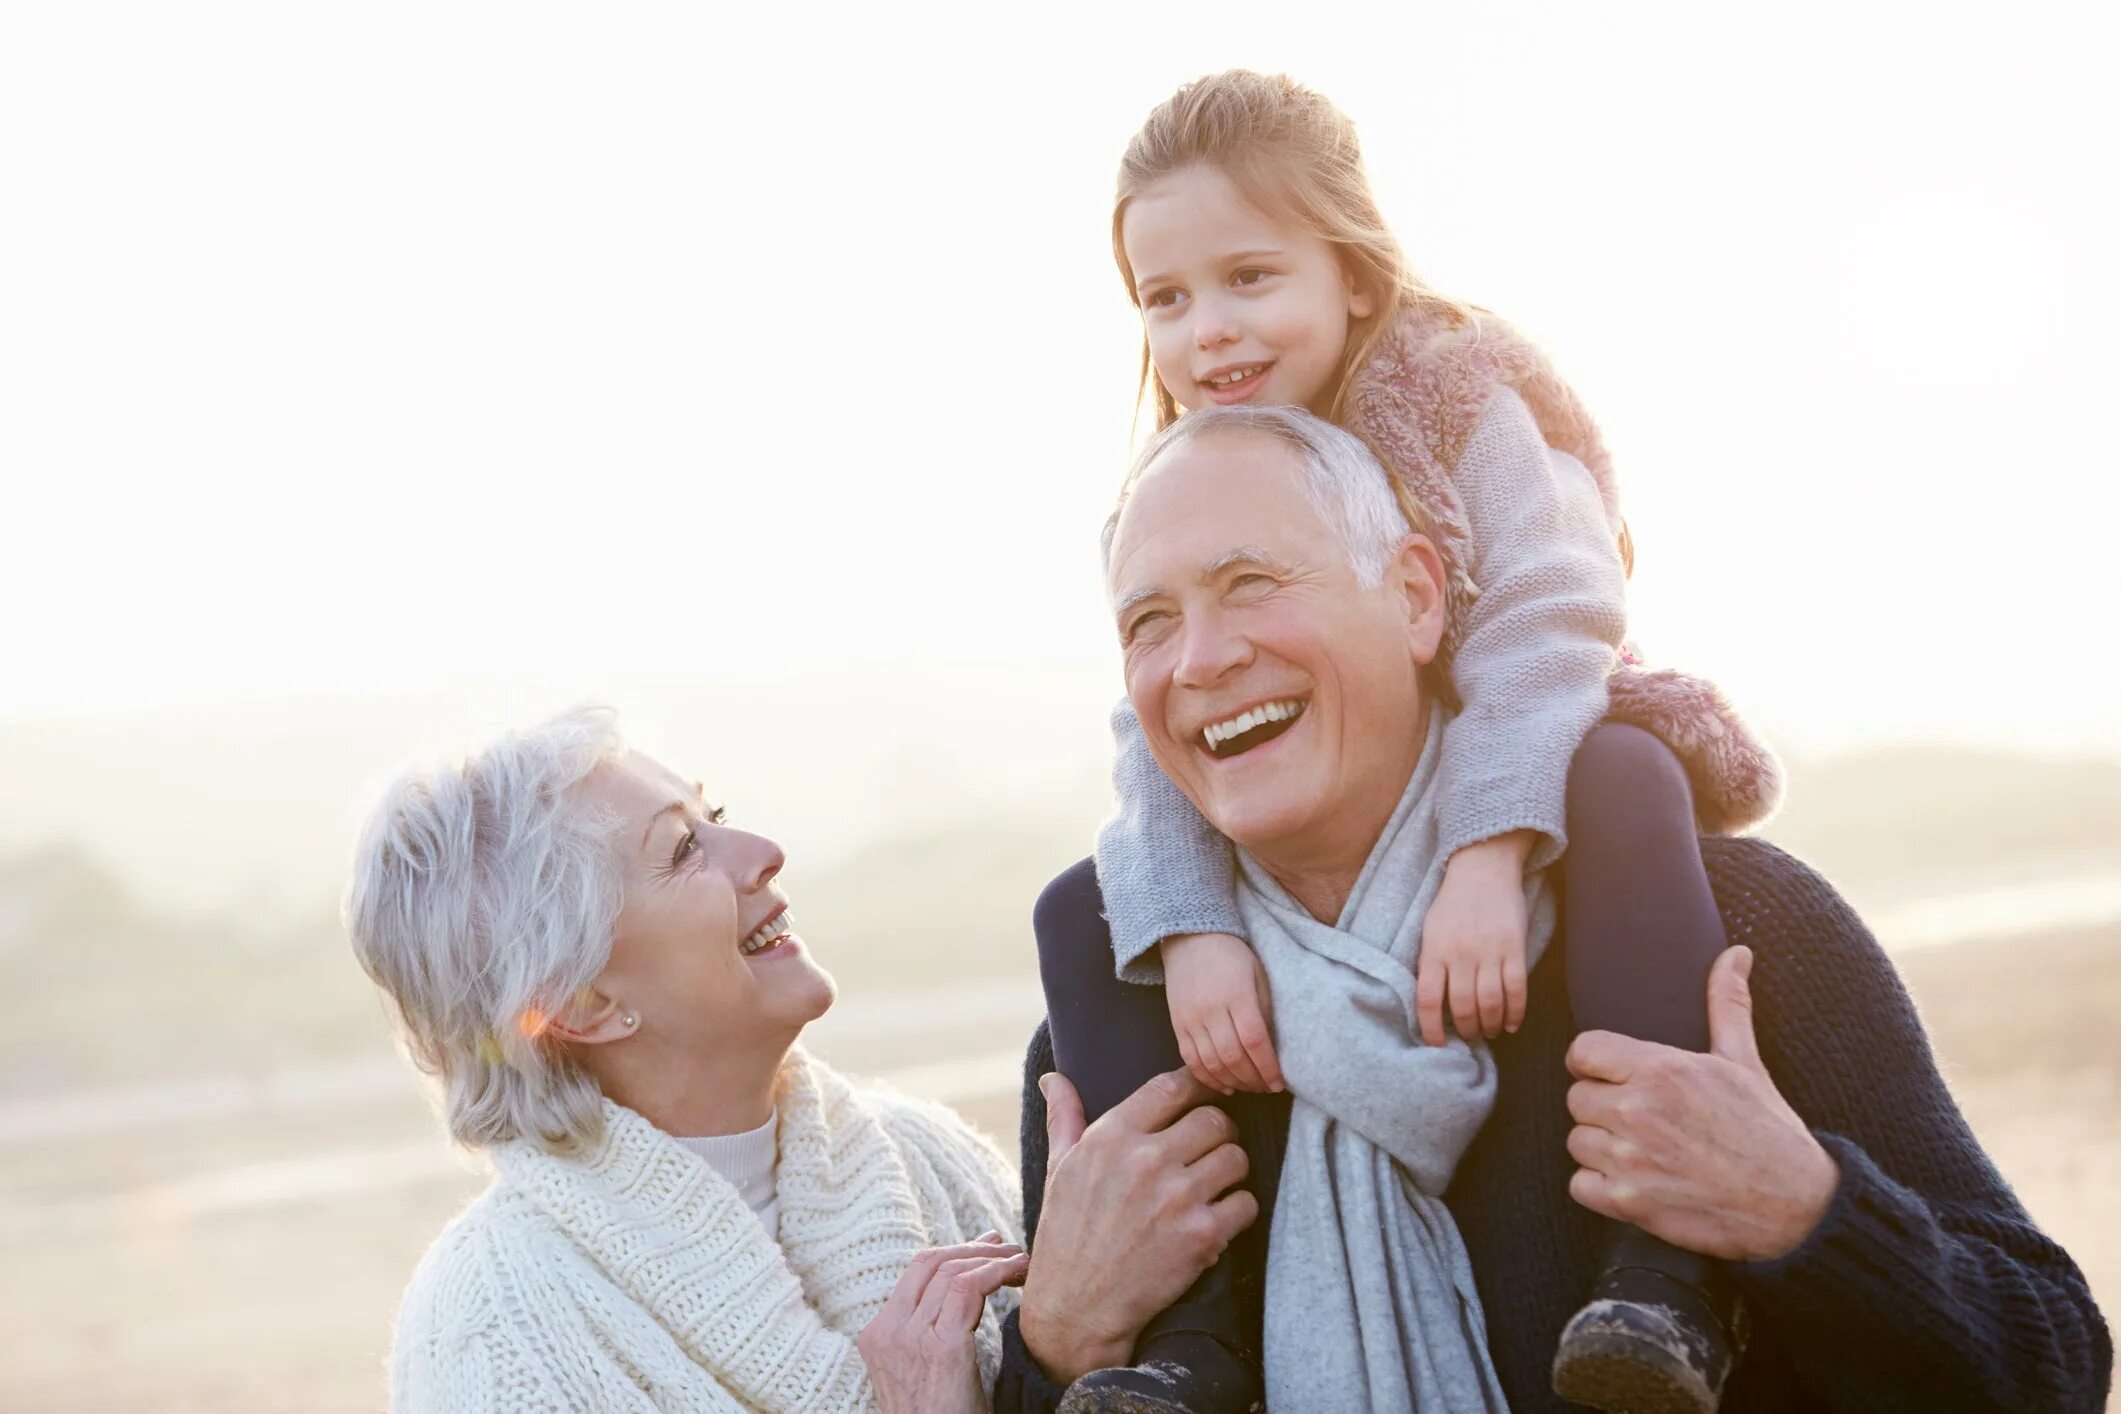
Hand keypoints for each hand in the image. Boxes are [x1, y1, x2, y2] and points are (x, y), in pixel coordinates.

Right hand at [858, 1233, 1027, 1413]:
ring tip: (1020, 1262)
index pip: (915, 1273)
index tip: (984, 1247)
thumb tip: (965, 1286)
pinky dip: (997, 1272)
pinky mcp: (942, 1348)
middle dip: (972, 1247)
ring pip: (952, 1270)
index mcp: (878, 1336)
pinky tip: (1017, 1274)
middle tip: (1005, 1247)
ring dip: (993, 1259)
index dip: (953, 1251)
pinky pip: (969, 1288)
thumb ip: (932, 1330)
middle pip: (931, 1262)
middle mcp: (889, 1332)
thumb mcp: (924, 1370)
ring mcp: (911, 1338)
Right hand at [1018, 1068, 1257, 1384]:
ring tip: (1213, 1186)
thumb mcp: (1058, 1169)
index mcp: (1111, 1136)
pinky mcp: (1201, 1235)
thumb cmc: (1066, 1235)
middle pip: (1215, 1119)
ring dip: (1231, 1172)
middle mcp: (1146, 1160)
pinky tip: (1216, 1220)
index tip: (1202, 1097)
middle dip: (1217, 1134)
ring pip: (1236, 1158)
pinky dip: (1237, 1211)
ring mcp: (1177, 1197)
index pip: (1173, 1086)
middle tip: (1207, 1152)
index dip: (1196, 1087)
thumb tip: (1053, 1077)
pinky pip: (1245, 1203)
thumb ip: (1065, 1117)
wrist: (1077, 1309)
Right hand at [1163, 932, 1282, 1093]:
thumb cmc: (1232, 955)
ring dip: (1233, 1082)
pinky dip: (1208, 1078)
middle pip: (1233, 1057)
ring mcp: (1190, 1019)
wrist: (1190, 938)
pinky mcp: (1177, 1025)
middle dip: (1253, 1080)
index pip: (1254, 1041)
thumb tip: (1272, 1048)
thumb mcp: (1258, 974)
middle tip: (1267, 1088)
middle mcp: (1211, 1010)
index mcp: (1237, 995)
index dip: (1268, 1067)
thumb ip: (1264, 1010)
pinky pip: (1190, 1060)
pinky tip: (1224, 1085)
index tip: (1279, 1083)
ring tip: (1249, 1087)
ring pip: (1211, 1063)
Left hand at [1418, 832, 1531, 1045]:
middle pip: (1462, 1006)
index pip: (1426, 999)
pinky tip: (1512, 1024)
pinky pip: (1517, 989)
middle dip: (1466, 1029)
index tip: (1436, 1044)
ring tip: (1489, 1032)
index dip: (1431, 1028)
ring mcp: (1489, 952)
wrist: (1482, 869)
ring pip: (1490, 1003)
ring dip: (1490, 1025)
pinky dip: (1515, 1012)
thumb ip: (1430, 962)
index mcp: (1434, 951)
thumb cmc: (1452, 903)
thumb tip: (1430, 1001)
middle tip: (1470, 1036)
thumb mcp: (1429, 930)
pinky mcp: (1514, 948)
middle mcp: (1460, 955)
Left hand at [1564, 946, 1840, 1261]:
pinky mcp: (1628, 1203)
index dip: (1596, 1064)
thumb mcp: (1745, 1062)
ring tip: (1643, 1149)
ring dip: (1601, 1147)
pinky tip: (1635, 1181)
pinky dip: (1599, 1187)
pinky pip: (1579, 1186)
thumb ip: (1727, 1003)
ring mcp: (1630, 1159)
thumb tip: (1736, 953)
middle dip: (1603, 1107)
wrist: (1797, 1207)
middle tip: (1640, 1118)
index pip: (1583, 1051)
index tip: (1616, 1076)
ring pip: (1577, 1142)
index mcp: (1661, 1070)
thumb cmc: (1769, 1131)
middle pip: (1577, 1098)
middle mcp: (1638, 1111)